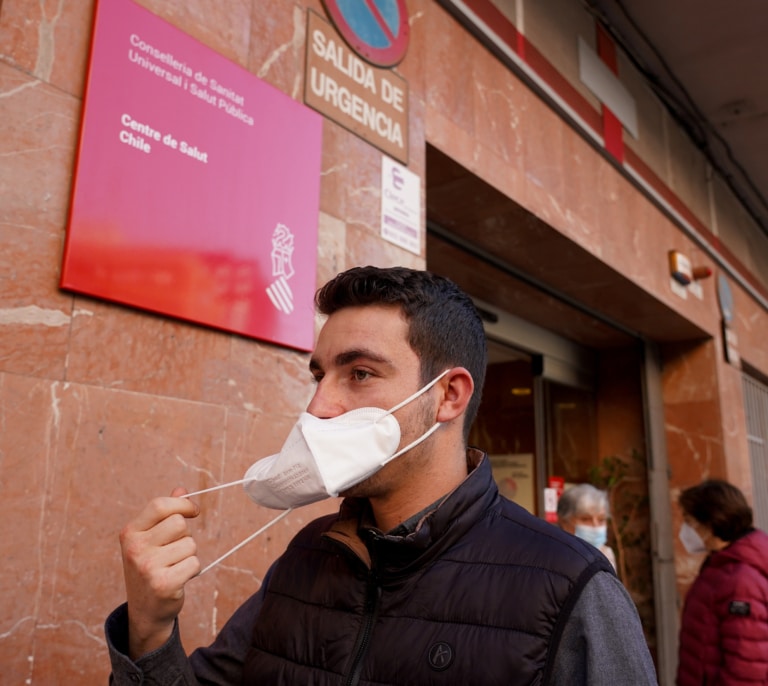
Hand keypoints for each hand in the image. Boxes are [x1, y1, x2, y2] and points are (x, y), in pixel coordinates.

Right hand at [119, 487, 200, 658]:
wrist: (145, 612)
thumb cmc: (151, 568)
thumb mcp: (150, 539)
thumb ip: (164, 514)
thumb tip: (181, 489)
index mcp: (130, 533)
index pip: (160, 505)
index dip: (182, 504)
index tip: (193, 511)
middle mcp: (135, 548)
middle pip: (180, 524)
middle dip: (185, 536)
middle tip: (174, 552)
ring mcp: (147, 567)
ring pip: (190, 544)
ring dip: (189, 555)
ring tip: (174, 568)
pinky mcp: (163, 584)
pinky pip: (194, 563)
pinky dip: (192, 571)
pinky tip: (178, 580)